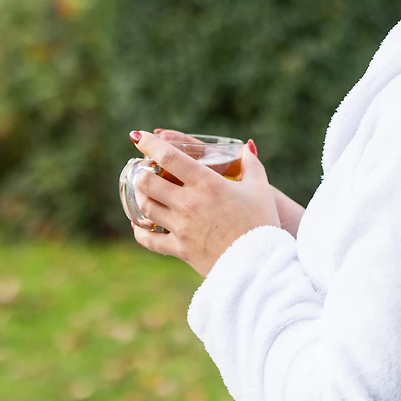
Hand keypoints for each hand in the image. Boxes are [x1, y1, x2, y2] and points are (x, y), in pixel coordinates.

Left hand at [129, 130, 280, 277]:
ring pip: (145, 207)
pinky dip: (140, 231)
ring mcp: (182, 227)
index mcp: (207, 183)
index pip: (169, 157)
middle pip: (148, 182)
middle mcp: (189, 203)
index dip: (149, 144)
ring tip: (142, 191)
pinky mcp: (180, 249)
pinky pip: (150, 240)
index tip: (138, 137)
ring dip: (140, 196)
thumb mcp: (260, 188)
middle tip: (142, 169)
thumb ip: (251, 164)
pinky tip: (139, 225)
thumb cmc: (262, 222)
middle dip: (141, 172)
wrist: (261, 263)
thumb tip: (247, 147)